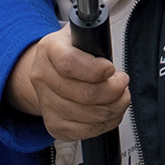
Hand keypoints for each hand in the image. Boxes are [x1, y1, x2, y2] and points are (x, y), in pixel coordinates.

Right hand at [5, 27, 129, 140]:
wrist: (48, 72)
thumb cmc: (70, 51)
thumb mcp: (79, 33)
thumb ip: (93, 33)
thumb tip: (105, 36)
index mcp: (48, 49)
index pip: (69, 63)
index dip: (95, 70)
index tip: (111, 69)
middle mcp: (41, 77)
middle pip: (83, 94)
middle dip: (113, 91)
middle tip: (123, 83)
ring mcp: (46, 103)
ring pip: (87, 116)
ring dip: (114, 108)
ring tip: (121, 97)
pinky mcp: (54, 124)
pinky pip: (85, 131)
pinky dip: (105, 124)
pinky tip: (111, 112)